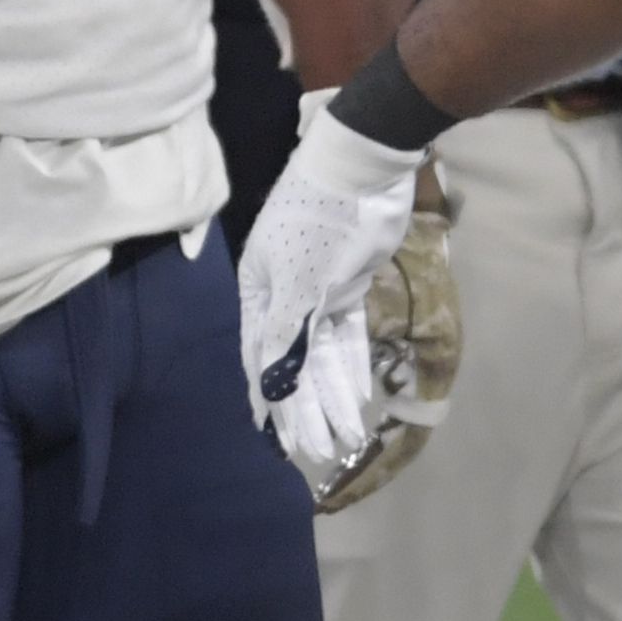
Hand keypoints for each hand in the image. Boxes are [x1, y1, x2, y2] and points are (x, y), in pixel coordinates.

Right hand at [238, 93, 423, 489]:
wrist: (364, 167)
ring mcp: (314, 291)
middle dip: (307, 410)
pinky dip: (352, 365)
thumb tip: (270, 388)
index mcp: (257, 292)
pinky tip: (360, 395)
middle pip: (292, 363)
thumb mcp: (301, 281)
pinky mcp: (345, 286)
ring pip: (321, 354)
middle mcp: (280, 296)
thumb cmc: (322, 221)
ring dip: (332, 394)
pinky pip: (345, 335)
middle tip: (323, 453)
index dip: (273, 404)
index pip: (260, 360)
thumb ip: (286, 336)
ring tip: (346, 435)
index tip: (283, 447)